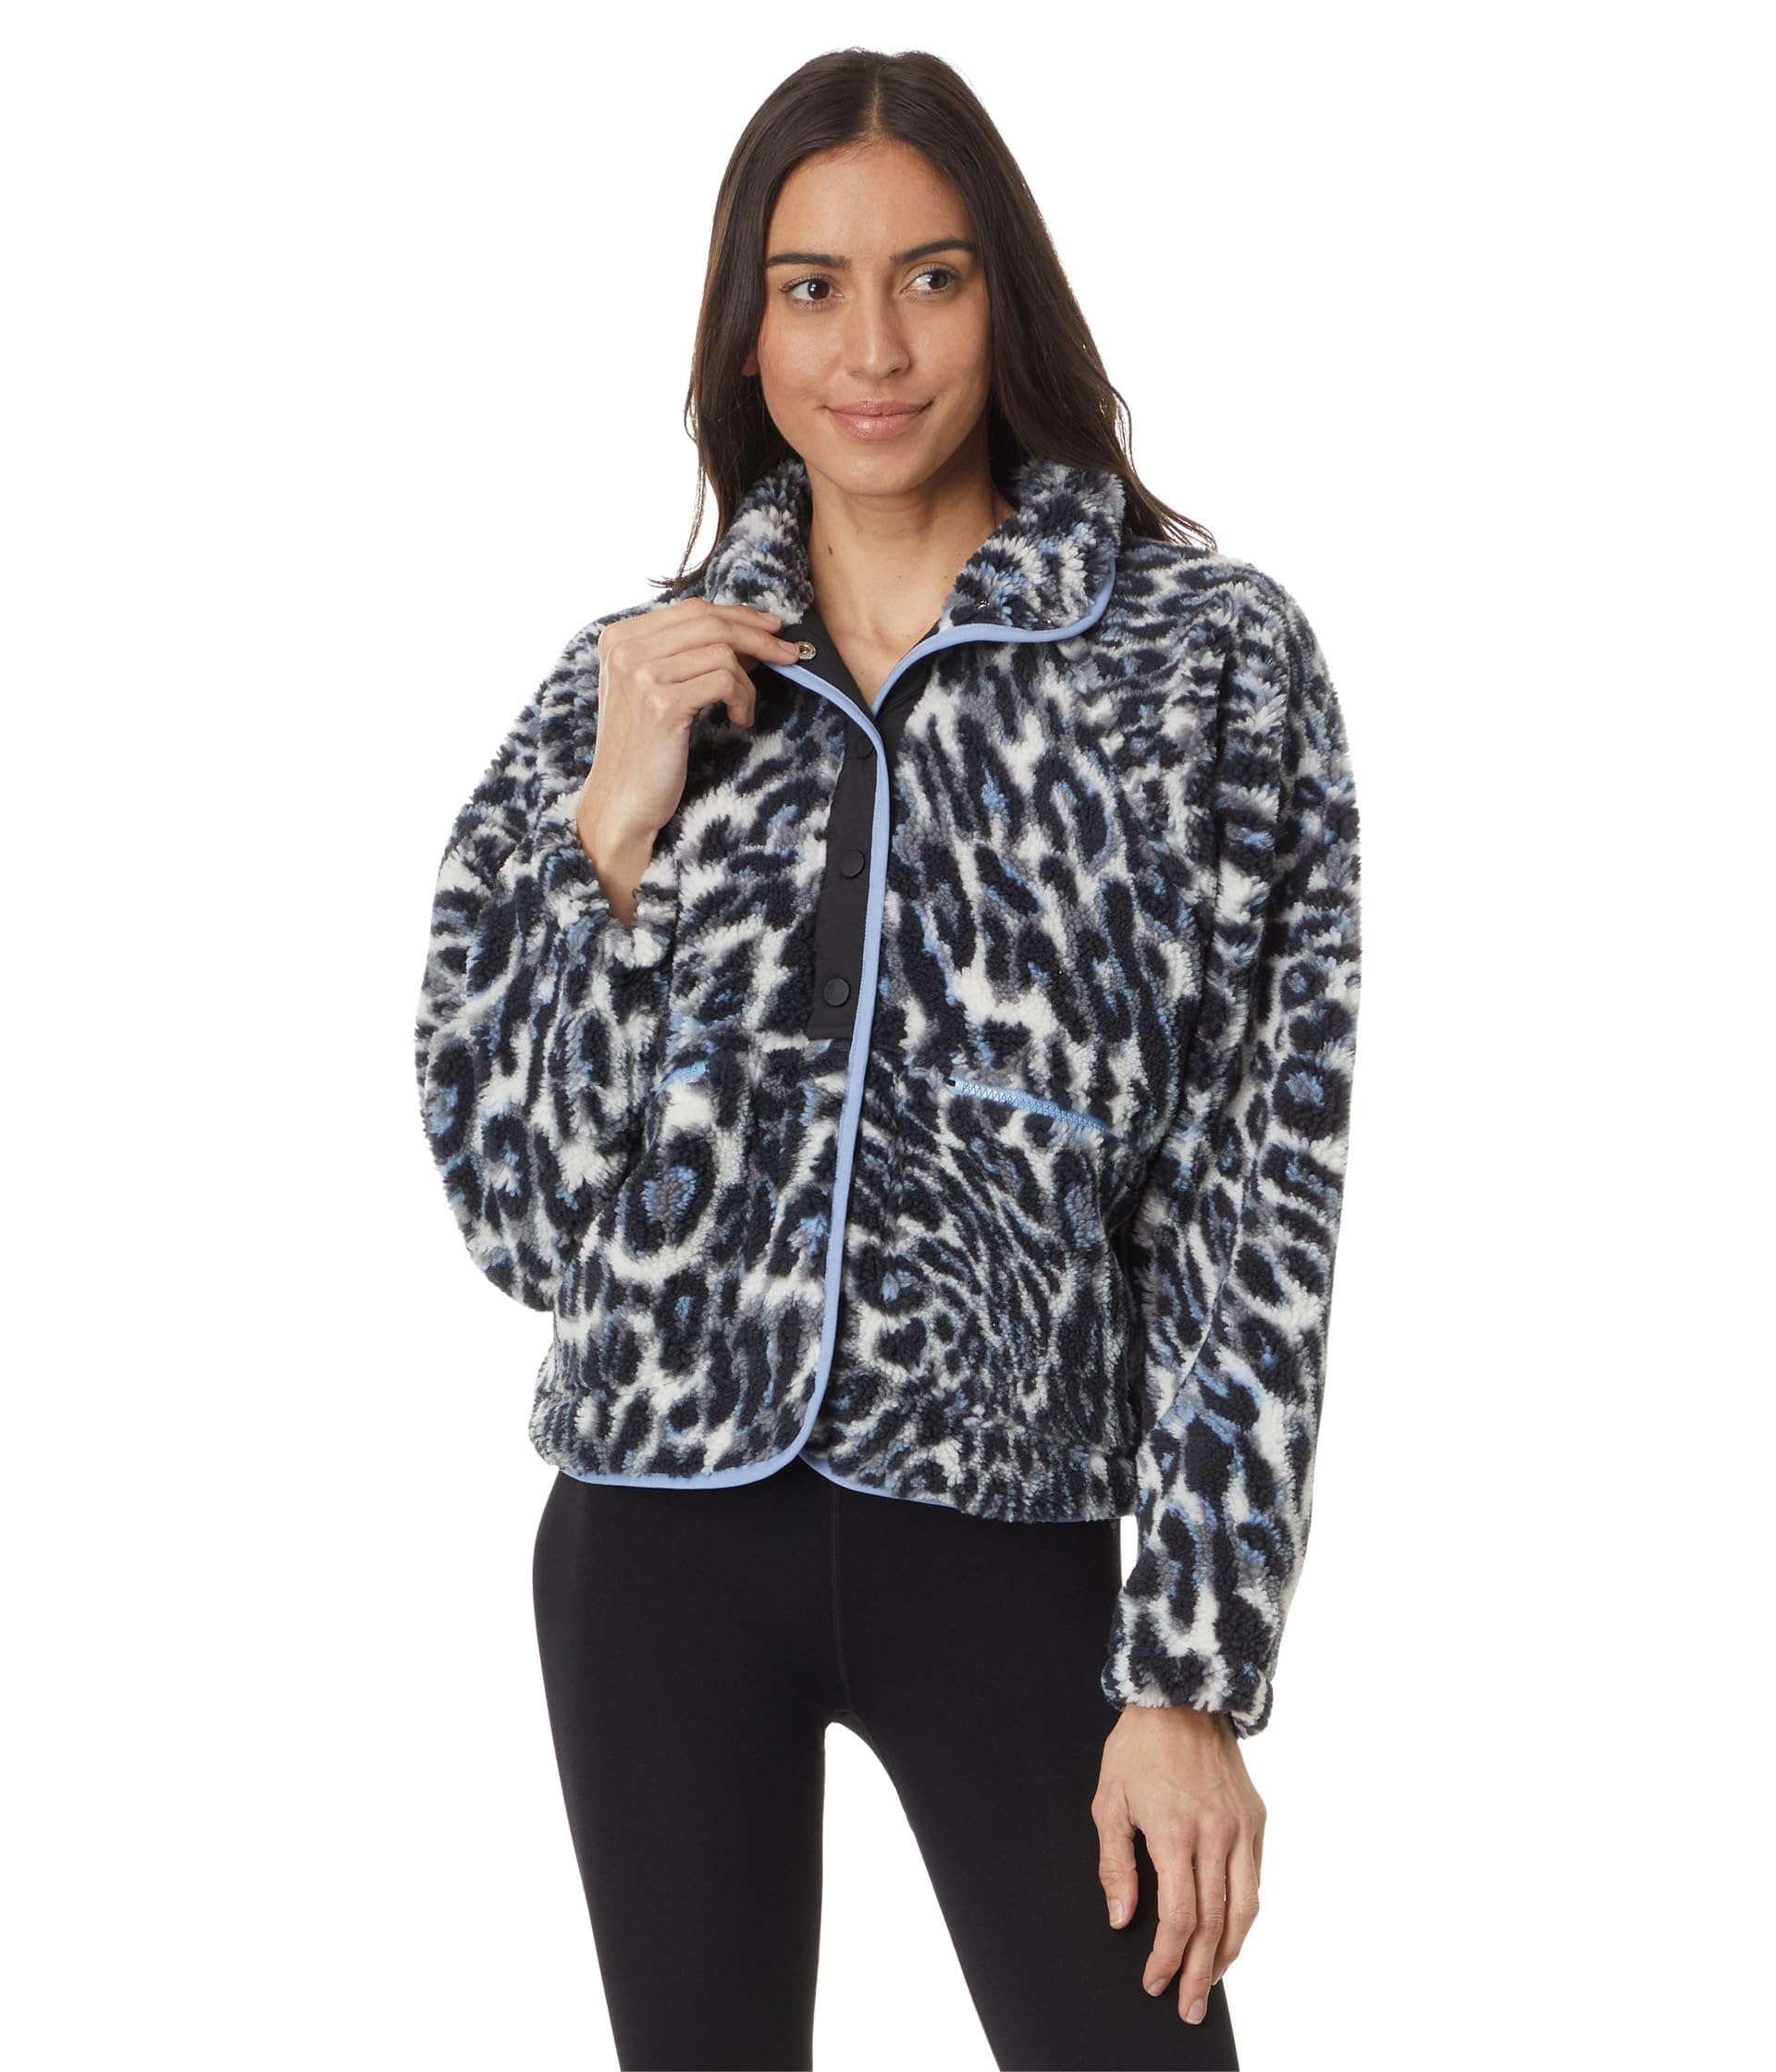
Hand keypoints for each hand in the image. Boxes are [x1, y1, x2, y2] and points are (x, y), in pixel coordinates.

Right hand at [575, 600, 800, 860]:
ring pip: (722, 652)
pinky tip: (740, 720)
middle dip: (758, 636)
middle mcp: (626, 649)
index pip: (692, 610)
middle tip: (788, 653)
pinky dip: (743, 699)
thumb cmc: (644, 747)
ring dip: (748, 682)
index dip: (738, 615)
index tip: (771, 627)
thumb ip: (686, 655)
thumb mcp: (654, 688)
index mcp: (620, 637)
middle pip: (710, 623)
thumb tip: (748, 633)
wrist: (621, 799)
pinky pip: (725, 681)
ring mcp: (641, 674)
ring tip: (745, 709)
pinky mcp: (663, 703)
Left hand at [1093, 1704, 1264, 2024]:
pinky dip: (1244, 1915)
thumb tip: (1121, 1918)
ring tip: (1213, 1981)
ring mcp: (1241, 1827)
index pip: (1178, 1917)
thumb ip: (1115, 1863)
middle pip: (1213, 1923)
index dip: (1167, 1959)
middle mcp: (1215, 1834)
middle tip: (1189, 2009)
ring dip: (1230, 1953)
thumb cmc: (1137, 1747)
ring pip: (1245, 1908)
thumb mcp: (1109, 1800)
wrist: (1183, 1695)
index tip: (1154, 1982)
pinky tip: (1230, 1932)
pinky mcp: (1256, 1819)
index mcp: (1174, 1831)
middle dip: (1200, 1973)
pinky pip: (1255, 1879)